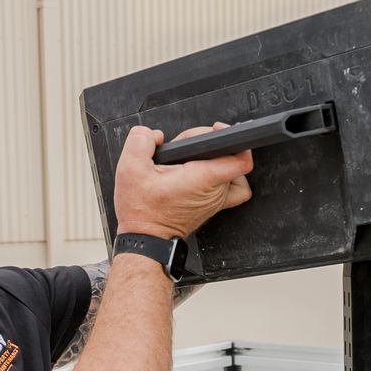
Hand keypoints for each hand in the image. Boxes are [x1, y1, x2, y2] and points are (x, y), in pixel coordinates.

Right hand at [113, 123, 252, 239]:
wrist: (145, 239)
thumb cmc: (141, 212)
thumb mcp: (130, 169)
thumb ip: (141, 141)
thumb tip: (154, 134)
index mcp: (201, 179)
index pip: (239, 158)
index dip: (231, 138)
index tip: (215, 132)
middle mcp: (215, 191)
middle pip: (226, 155)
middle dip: (203, 146)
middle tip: (181, 152)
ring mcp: (218, 200)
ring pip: (229, 167)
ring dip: (211, 158)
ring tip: (190, 161)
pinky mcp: (216, 205)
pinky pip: (235, 187)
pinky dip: (227, 176)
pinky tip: (209, 171)